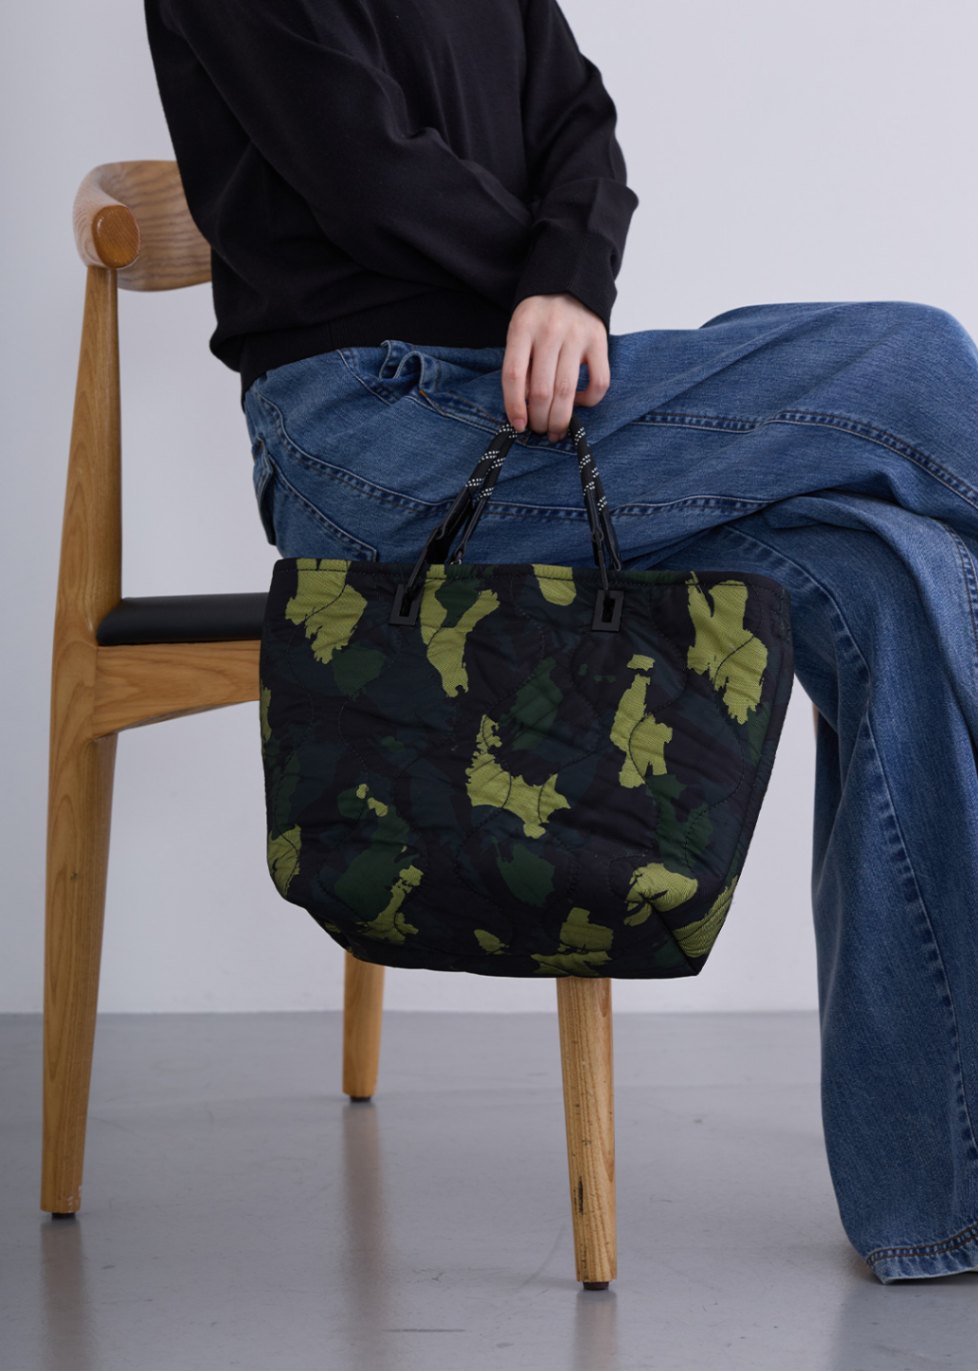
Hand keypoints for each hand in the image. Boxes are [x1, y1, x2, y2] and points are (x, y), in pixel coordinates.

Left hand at [502, 293, 610, 440]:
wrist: (569, 281)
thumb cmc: (539, 315)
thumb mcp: (520, 331)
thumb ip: (520, 363)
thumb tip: (525, 405)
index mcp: (523, 328)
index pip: (513, 375)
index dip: (514, 406)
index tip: (518, 425)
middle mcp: (550, 331)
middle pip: (541, 389)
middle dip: (539, 419)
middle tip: (539, 429)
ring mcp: (577, 336)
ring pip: (567, 391)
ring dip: (560, 418)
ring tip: (555, 429)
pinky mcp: (600, 341)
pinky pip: (599, 382)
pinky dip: (589, 400)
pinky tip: (579, 403)